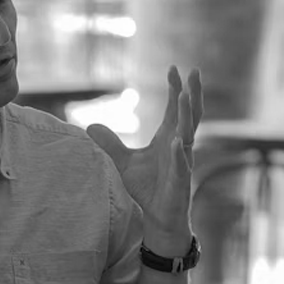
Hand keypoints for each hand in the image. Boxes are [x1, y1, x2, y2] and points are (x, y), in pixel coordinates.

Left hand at [87, 66, 203, 252]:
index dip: (175, 89)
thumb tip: (90, 126)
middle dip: (192, 92)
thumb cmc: (147, 187)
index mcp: (169, 138)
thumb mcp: (122, 162)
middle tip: (194, 70)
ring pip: (189, 134)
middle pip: (189, 115)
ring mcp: (183, 163)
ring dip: (186, 115)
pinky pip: (181, 165)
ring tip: (185, 95)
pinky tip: (177, 141)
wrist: (158, 216)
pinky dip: (179, 153)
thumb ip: (110, 143)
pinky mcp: (180, 181)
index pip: (174, 109)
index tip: (173, 68)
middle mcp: (179, 146)